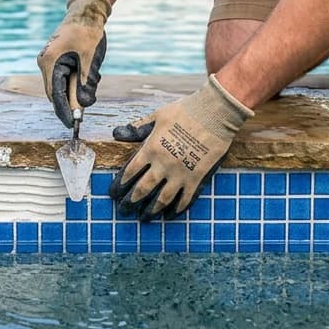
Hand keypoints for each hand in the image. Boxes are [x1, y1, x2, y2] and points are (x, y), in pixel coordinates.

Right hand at [36, 0, 109, 127]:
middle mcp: (45, 62)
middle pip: (56, 92)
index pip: (55, 94)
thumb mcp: (89, 60)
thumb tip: (83, 106)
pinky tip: (91, 72)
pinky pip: (64, 77)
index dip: (64, 111)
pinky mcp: (56, 59)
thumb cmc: (88, 32)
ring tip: (94, 74)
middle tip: (88, 106)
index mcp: (50, 62)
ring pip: (62, 85)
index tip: (72, 125)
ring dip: (77, 88)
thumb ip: (85, 84)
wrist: (86, 11)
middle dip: (73, 100)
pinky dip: (76, 80)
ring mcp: (49, 60)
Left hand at [108, 75, 252, 220]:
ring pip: (162, 199)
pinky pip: (186, 199)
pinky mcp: (198, 177)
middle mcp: (163, 164)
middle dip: (130, 202)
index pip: (129, 172)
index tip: (114, 193)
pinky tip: (170, 214)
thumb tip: (117, 133)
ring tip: (144, 218)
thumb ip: (137, 128)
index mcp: (151, 149)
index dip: (119, 185)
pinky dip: (177, 209)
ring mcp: (181, 173)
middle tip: (123, 210)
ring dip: (151, 211)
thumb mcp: (157, 116)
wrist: (215, 112)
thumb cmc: (185, 110)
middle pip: (142, 190)